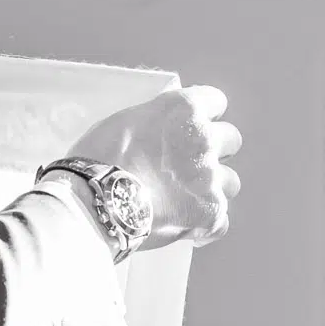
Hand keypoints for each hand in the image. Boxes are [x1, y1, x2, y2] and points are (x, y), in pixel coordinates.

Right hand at [65, 85, 242, 249]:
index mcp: (184, 110)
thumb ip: (156, 122)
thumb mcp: (123, 121)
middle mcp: (205, 140)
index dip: (201, 116)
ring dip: (211, 188)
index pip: (215, 101)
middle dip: (212, 151)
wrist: (92, 202)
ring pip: (230, 182)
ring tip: (182, 199)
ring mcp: (210, 179)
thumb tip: (164, 131)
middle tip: (186, 164)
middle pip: (231, 140)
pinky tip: (186, 224)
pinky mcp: (210, 214)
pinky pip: (221, 221)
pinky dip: (205, 224)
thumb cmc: (96, 160)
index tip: (190, 127)